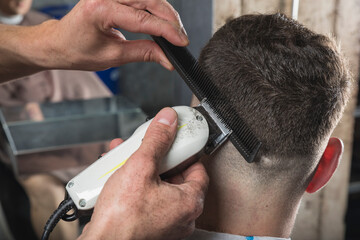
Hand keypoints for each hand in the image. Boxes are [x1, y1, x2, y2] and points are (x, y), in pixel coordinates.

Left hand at [42, 0, 187, 70]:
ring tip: (175, 32)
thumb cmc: (77, 50)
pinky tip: (162, 20)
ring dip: (165, 13)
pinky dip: (155, 9)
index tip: (181, 41)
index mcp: (100, 9)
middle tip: (181, 38)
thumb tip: (166, 58)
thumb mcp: (112, 56)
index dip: (166, 31)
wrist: (59, 43)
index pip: (142, 18)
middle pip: (149, 0)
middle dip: (170, 20)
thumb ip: (143, 53)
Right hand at [78, 108, 208, 239]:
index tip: (176, 142)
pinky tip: (118, 174)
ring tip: (126, 157)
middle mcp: (181, 216)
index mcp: (189, 202)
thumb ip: (156, 140)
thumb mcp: (140, 167)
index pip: (198, 169)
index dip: (186, 151)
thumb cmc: (122, 218)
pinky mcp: (149, 226)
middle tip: (148, 148)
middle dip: (157, 158)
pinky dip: (136, 185)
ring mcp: (165, 223)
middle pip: (176, 176)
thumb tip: (167, 121)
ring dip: (143, 168)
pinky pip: (148, 198)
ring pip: (159, 186)